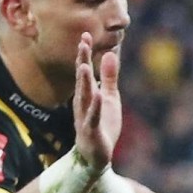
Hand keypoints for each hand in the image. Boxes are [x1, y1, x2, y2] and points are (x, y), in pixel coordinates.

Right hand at [74, 34, 120, 171]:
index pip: (84, 71)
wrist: (96, 157)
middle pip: (82, 80)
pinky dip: (95, 106)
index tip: (85, 35)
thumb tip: (111, 53)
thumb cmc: (102, 126)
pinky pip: (93, 117)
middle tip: (82, 43)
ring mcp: (85, 117)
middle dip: (82, 61)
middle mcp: (83, 103)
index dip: (84, 54)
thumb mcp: (109, 98)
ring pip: (84, 97)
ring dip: (83, 82)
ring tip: (83, 65)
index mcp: (87, 94)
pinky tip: (98, 95)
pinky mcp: (91, 131)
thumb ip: (109, 77)